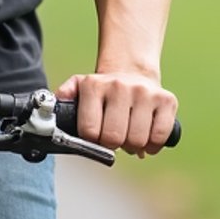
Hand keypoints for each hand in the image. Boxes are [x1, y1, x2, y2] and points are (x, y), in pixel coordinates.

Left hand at [54, 71, 177, 156]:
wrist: (132, 72)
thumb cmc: (103, 90)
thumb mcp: (79, 87)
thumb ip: (64, 97)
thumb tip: (52, 108)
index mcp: (94, 85)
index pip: (90, 131)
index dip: (93, 140)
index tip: (96, 136)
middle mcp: (120, 86)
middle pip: (114, 137)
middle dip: (113, 144)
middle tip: (114, 137)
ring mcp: (145, 93)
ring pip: (138, 140)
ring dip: (133, 146)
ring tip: (129, 135)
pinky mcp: (167, 100)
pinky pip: (160, 136)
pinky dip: (153, 145)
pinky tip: (146, 137)